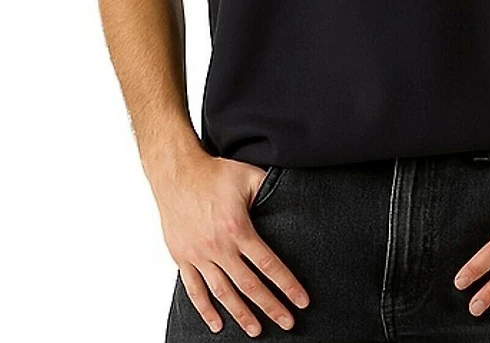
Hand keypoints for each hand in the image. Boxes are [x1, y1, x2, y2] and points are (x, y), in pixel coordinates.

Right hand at [151, 152, 309, 335]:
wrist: (177, 173)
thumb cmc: (215, 172)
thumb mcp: (248, 177)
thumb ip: (269, 190)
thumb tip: (291, 198)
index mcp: (238, 229)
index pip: (269, 265)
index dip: (287, 285)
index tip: (302, 301)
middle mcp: (219, 247)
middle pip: (249, 286)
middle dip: (270, 307)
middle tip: (288, 323)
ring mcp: (199, 255)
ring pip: (223, 293)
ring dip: (241, 314)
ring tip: (257, 330)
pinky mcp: (182, 257)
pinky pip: (194, 290)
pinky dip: (206, 309)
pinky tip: (217, 324)